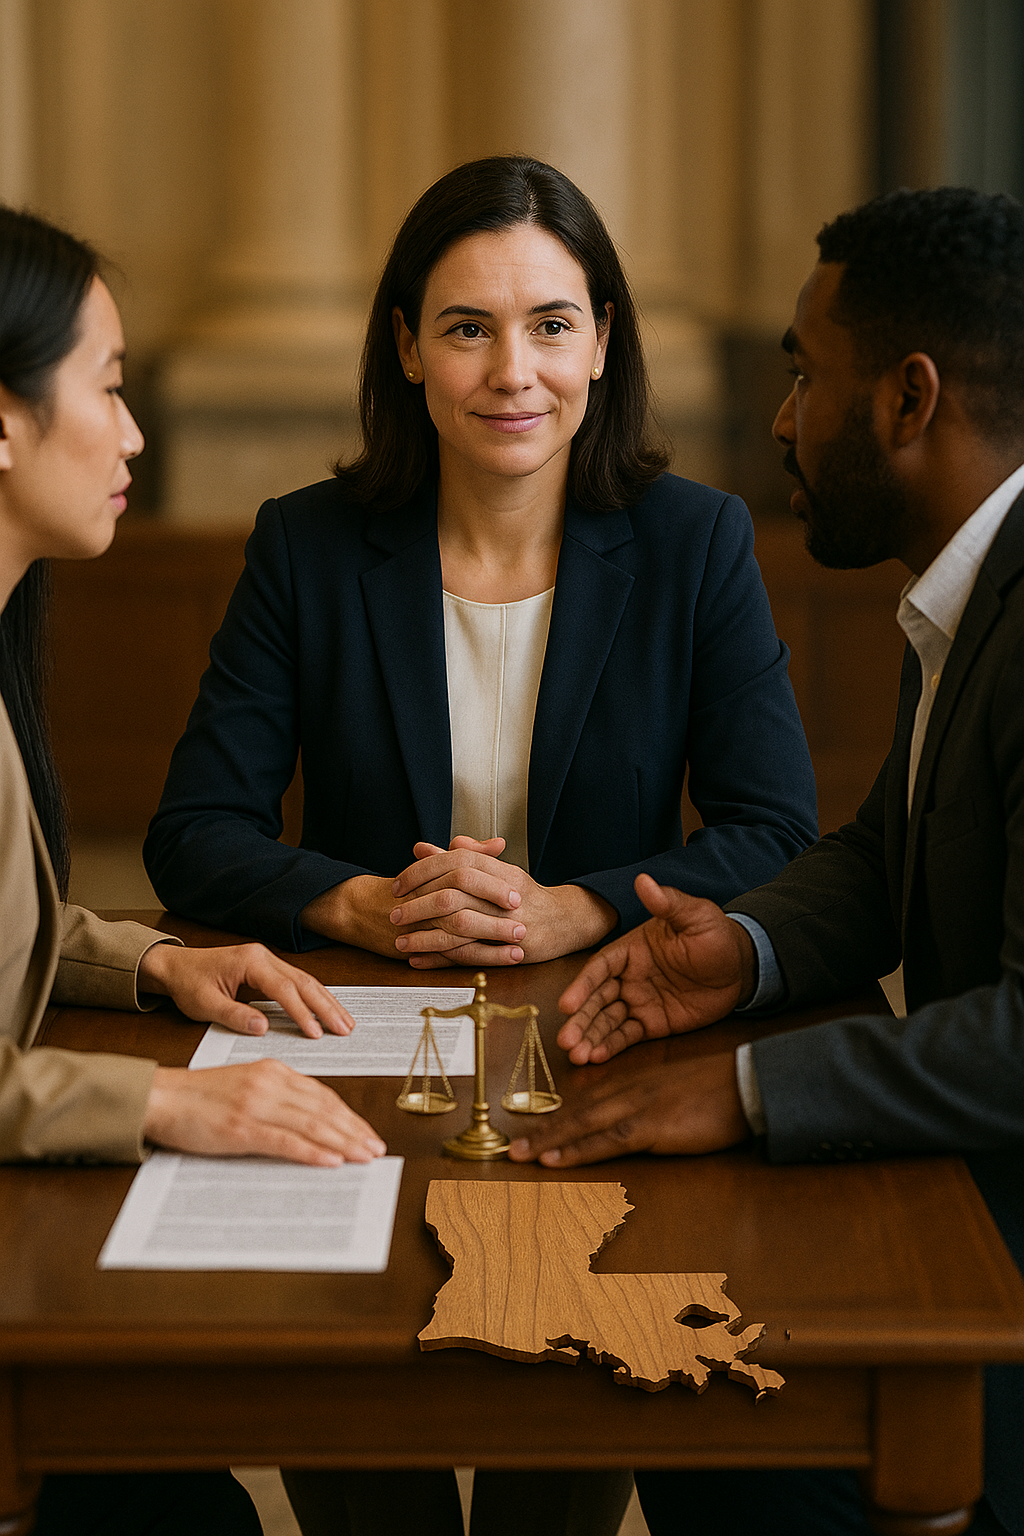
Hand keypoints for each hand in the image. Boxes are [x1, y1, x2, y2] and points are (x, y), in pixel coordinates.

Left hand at [137, 942, 354, 1037]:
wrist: (175, 966)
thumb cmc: (188, 982)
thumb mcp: (204, 1004)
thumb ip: (234, 1015)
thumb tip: (263, 1028)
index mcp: (250, 961)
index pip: (284, 989)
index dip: (302, 1012)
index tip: (316, 1032)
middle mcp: (264, 957)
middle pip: (304, 982)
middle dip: (326, 1006)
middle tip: (345, 1028)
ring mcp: (268, 960)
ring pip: (305, 981)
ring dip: (326, 1002)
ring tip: (345, 1022)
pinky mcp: (268, 969)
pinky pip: (297, 982)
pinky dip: (315, 997)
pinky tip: (327, 1010)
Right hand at [143, 1061, 386, 1164]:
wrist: (161, 1097)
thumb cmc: (199, 1096)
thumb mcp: (245, 1084)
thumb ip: (276, 1096)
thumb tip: (308, 1120)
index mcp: (274, 1071)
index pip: (322, 1095)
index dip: (348, 1115)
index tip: (366, 1132)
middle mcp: (270, 1084)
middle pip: (324, 1109)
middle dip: (354, 1130)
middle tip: (376, 1149)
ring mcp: (257, 1105)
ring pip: (312, 1125)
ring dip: (343, 1142)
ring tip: (364, 1157)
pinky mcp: (242, 1128)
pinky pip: (286, 1142)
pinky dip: (313, 1152)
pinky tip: (331, 1161)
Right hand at [299, 853, 524, 961]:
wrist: (362, 908)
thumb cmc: (407, 888)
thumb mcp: (438, 866)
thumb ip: (469, 853)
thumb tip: (498, 843)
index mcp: (433, 873)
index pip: (465, 872)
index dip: (493, 883)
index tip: (519, 890)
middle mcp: (426, 895)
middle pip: (463, 899)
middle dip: (495, 911)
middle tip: (523, 917)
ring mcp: (420, 921)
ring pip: (458, 928)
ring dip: (491, 937)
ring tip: (519, 944)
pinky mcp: (419, 945)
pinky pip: (451, 953)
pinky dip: (479, 957)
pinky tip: (501, 961)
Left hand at [390, 837, 615, 967]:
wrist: (566, 920)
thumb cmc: (525, 894)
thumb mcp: (496, 869)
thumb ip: (458, 858)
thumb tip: (422, 847)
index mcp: (497, 869)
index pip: (453, 863)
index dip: (422, 872)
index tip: (398, 883)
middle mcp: (502, 893)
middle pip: (452, 894)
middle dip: (417, 905)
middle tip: (394, 913)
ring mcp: (507, 922)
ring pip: (458, 926)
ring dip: (425, 935)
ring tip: (400, 941)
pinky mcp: (509, 949)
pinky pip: (468, 955)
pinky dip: (440, 959)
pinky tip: (418, 961)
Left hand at [508, 1049, 748, 1166]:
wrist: (747, 1084)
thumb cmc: (721, 1092)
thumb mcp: (678, 1093)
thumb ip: (653, 1105)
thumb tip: (636, 1125)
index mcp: (636, 1082)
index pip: (589, 1101)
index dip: (560, 1117)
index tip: (535, 1130)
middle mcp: (630, 1089)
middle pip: (577, 1112)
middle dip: (543, 1129)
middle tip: (512, 1146)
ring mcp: (638, 1106)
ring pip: (582, 1124)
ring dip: (549, 1139)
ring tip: (521, 1154)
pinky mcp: (650, 1125)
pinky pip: (605, 1140)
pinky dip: (576, 1150)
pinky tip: (555, 1159)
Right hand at [556, 873, 756, 1063]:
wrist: (742, 966)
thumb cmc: (715, 935)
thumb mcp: (694, 915)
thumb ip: (667, 903)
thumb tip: (643, 880)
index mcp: (631, 950)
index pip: (600, 968)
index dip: (582, 986)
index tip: (568, 1004)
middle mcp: (629, 976)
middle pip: (596, 999)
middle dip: (580, 1020)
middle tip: (565, 1040)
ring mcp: (639, 1001)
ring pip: (607, 1020)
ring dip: (590, 1036)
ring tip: (575, 1055)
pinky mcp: (652, 1023)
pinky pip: (628, 1035)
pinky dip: (611, 1046)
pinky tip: (596, 1057)